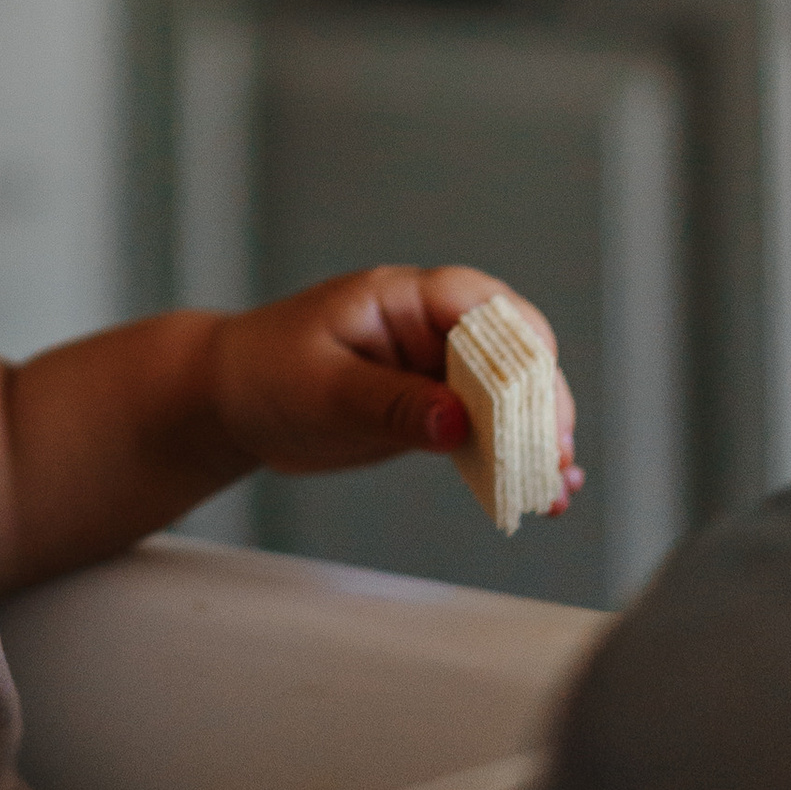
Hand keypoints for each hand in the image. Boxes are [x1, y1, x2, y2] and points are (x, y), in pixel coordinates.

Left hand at [212, 265, 581, 508]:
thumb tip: (456, 422)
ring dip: (537, 437)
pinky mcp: (432, 409)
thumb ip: (390, 404)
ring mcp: (434, 367)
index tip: (542, 401)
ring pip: (507, 396)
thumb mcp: (323, 390)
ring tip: (558, 487)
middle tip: (557, 457)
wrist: (232, 400)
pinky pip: (485, 429)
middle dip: (541, 402)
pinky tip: (539, 491)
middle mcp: (428, 326)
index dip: (522, 349)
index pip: (481, 306)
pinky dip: (512, 457)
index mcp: (402, 298)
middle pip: (510, 352)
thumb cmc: (266, 373)